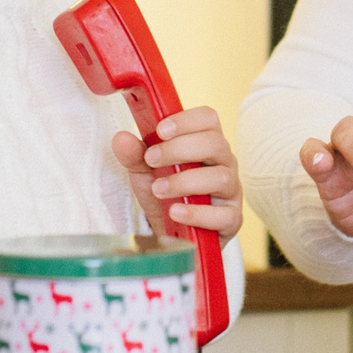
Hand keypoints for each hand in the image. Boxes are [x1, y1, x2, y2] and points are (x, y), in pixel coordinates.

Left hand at [112, 106, 241, 240]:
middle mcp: (224, 163)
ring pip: (220, 178)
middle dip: (179, 149)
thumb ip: (135, 155)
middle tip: (151, 159)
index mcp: (207, 142)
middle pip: (215, 144)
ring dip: (184, 182)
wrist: (172, 233)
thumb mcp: (145, 172)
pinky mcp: (231, 219)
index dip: (187, 120)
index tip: (160, 130)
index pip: (208, 119)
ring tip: (158, 189)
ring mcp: (231, 191)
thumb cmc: (166, 194)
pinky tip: (175, 212)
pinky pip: (223, 215)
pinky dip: (196, 213)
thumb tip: (121, 138)